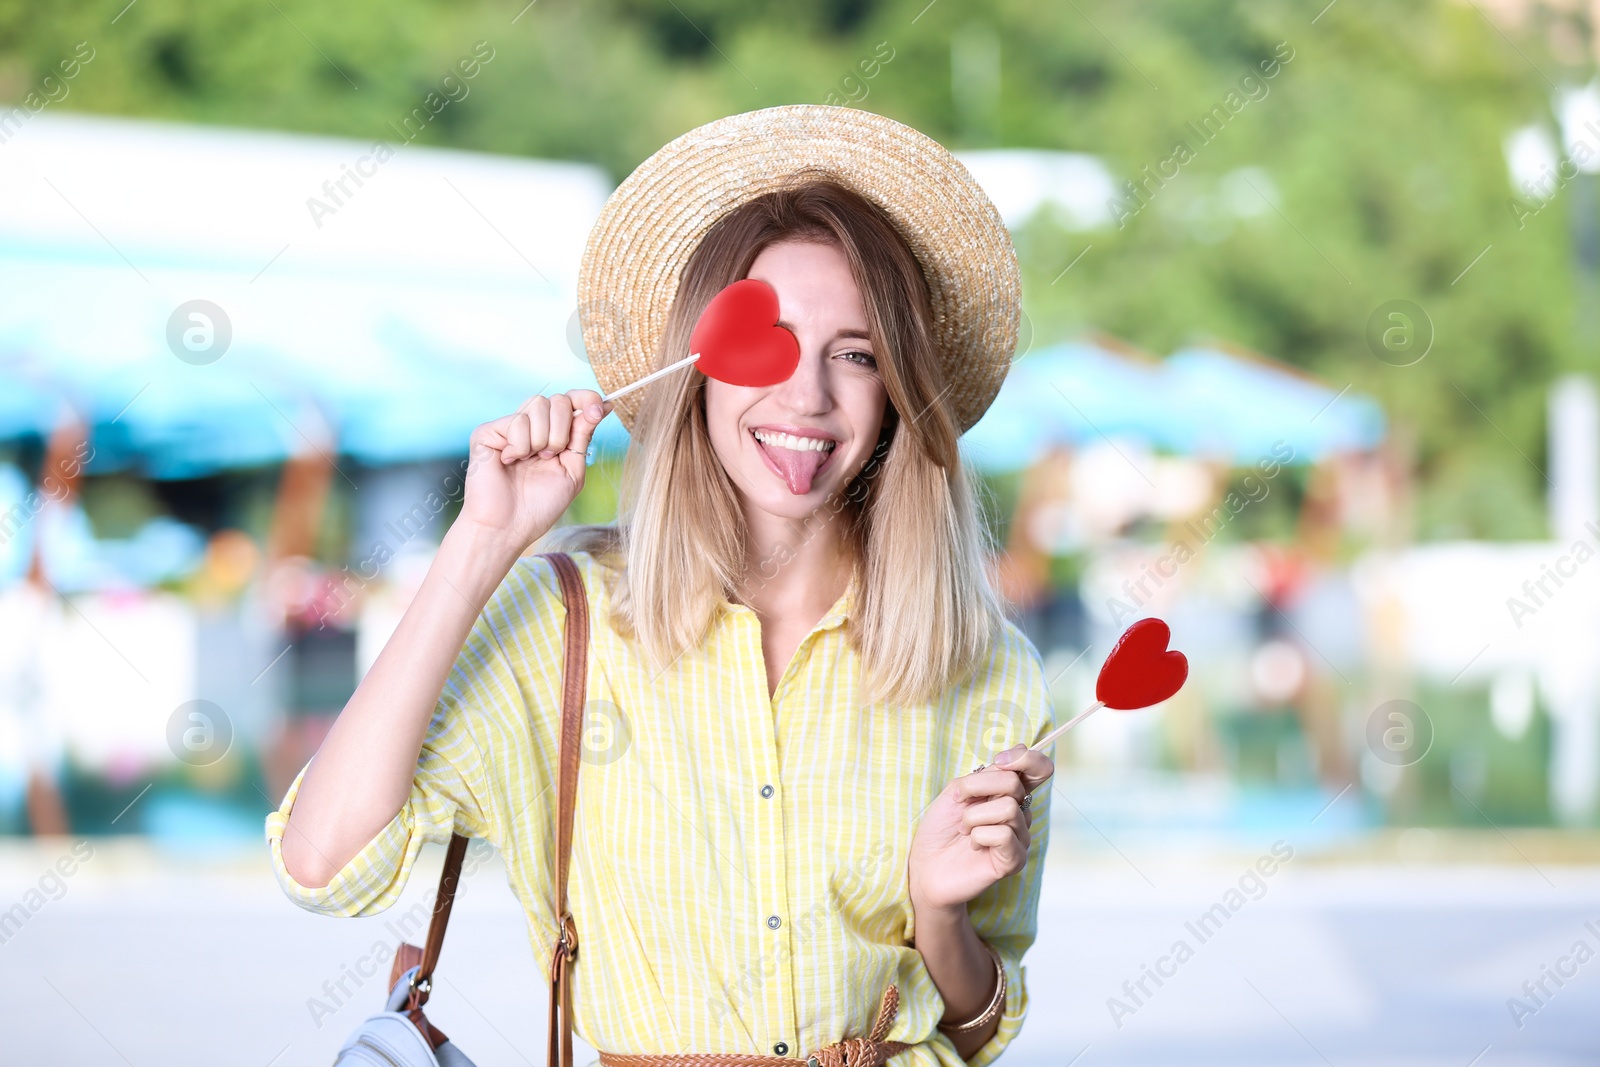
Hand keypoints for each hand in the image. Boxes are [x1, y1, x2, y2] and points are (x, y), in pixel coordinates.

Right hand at [456, 389, 610, 553]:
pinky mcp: (488, 432)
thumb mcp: (572, 470)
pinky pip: (517, 421)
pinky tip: (509, 462)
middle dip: (563, 429)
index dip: (586, 399)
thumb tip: (602, 405)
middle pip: (557, 399)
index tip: (599, 410)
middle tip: (551, 456)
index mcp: (552, 435)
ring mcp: (508, 427)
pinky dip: (520, 446)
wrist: (508, 527)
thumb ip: (583, 437)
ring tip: (530, 462)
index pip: (571, 401)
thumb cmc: (539, 506)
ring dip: (543, 439)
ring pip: (538, 404)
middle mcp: (531, 427)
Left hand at [908, 744, 1053, 914]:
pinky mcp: (1015, 860)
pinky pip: (1003, 834)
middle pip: (1015, 784)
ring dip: (974, 816)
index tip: (998, 761)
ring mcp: (1021, 838)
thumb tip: (1015, 755)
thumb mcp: (957, 790)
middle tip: (961, 806)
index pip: (1039, 768)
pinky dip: (978, 835)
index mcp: (1010, 794)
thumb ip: (986, 774)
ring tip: (964, 830)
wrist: (925, 865)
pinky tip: (972, 845)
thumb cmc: (941, 827)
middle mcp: (1021, 814)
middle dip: (978, 788)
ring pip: (1008, 808)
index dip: (1025, 758)